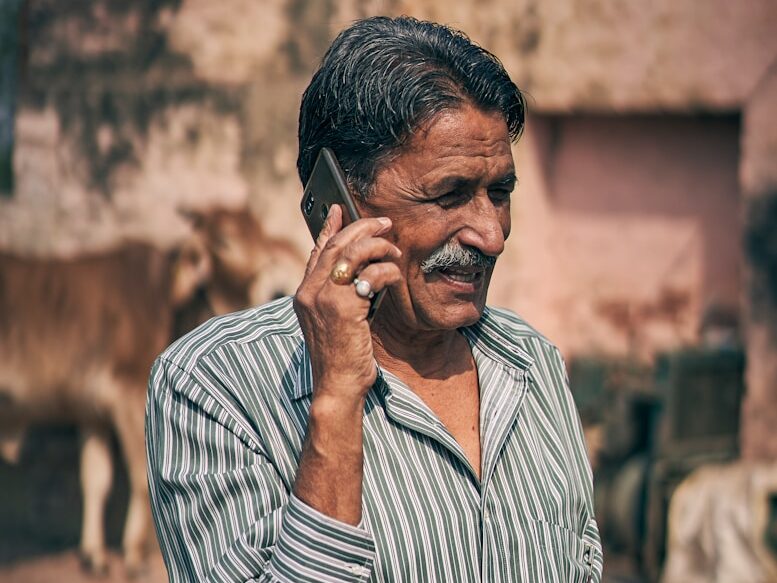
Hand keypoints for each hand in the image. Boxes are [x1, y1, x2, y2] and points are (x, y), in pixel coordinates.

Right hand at [293, 204, 401, 402]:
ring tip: (394, 251)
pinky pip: (370, 275)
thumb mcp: (335, 320)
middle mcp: (308, 292)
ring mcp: (323, 299)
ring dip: (378, 247)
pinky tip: (395, 277)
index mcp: (303, 294)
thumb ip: (339, 294)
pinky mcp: (343, 307)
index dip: (329, 227)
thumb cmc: (342, 357)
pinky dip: (387, 272)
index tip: (340, 209)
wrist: (337, 386)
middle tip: (385, 224)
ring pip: (353, 254)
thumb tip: (361, 271)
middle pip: (336, 245)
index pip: (317, 251)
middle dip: (362, 228)